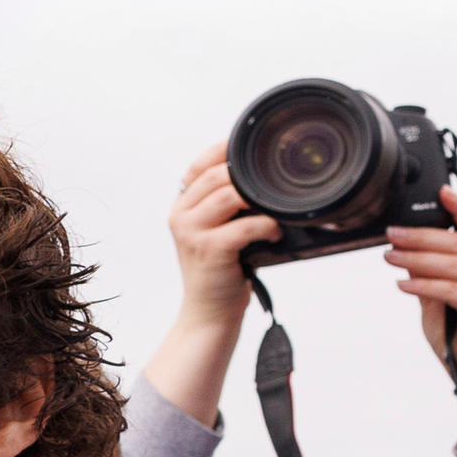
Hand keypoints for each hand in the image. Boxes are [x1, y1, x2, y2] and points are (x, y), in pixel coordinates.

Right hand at [167, 147, 277, 328]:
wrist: (208, 312)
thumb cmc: (221, 270)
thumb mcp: (216, 231)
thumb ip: (227, 206)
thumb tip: (264, 180)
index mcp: (182, 206)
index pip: (198, 166)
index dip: (222, 149)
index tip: (248, 145)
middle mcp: (181, 215)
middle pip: (214, 175)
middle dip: (246, 173)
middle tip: (272, 183)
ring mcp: (191, 232)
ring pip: (228, 195)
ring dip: (259, 199)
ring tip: (275, 210)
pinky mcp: (208, 250)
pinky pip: (243, 226)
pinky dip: (265, 226)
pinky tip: (274, 233)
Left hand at [390, 188, 456, 435]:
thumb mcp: (439, 303)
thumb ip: (428, 278)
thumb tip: (406, 254)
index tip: (440, 191)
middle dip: (421, 236)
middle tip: (392, 234)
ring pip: (453, 263)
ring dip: (417, 259)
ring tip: (390, 257)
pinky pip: (452, 288)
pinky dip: (424, 285)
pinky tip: (403, 284)